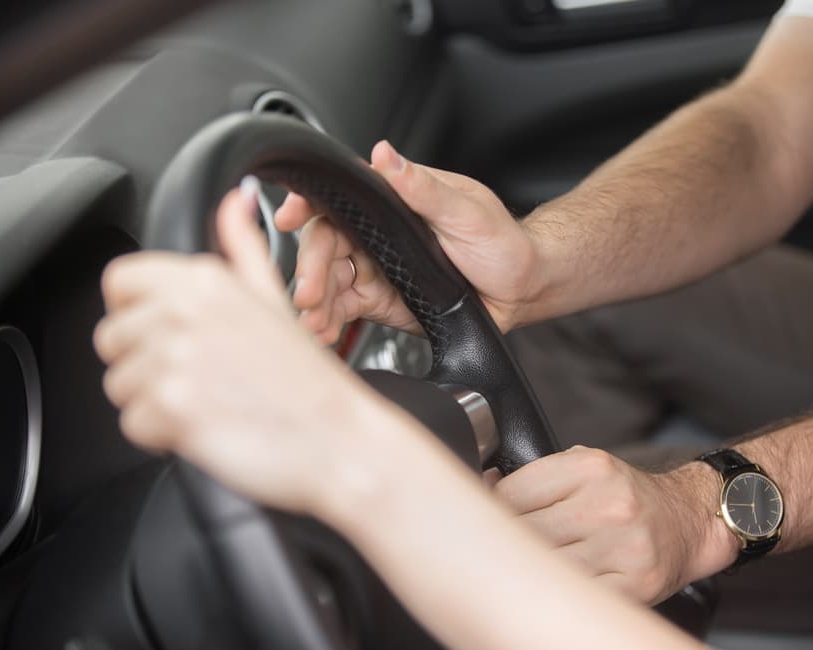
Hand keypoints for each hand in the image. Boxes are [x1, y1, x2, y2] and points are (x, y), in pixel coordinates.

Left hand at [93, 184, 386, 514]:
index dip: (134, 312)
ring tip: (207, 403)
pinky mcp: (170, 406)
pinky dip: (162, 436)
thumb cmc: (308, 381)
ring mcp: (175, 359)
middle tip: (199, 378)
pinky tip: (205, 427)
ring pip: (119, 385)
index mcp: (206, 281)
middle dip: (145, 366)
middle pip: (112, 338)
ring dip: (154, 403)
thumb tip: (235, 199)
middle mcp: (185, 312)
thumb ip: (244, 247)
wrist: (336, 438)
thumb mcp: (276, 299)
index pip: (120, 281)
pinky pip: (132, 424)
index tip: (164, 334)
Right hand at [275, 140, 542, 341]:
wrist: (522, 290)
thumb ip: (422, 188)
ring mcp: (376, 267)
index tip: (289, 217)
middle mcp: (378, 232)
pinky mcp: (380, 301)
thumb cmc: (503, 242)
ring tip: (312, 321)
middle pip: (326, 243)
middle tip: (306, 293)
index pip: (340, 197)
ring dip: (315, 300)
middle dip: (310, 268)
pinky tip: (322, 332)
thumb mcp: (466, 211)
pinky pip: (345, 308)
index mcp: (394, 200)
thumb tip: (385, 155)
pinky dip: (330, 320)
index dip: (308, 204)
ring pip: (330, 279)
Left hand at [492, 446, 734, 603]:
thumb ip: (535, 478)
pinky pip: (576, 595)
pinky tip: (555, 586)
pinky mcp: (633, 585)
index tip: (487, 520)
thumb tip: (481, 488)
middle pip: (525, 533)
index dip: (490, 511)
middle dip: (508, 543)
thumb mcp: (583, 468)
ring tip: (528, 568)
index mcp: (590, 468)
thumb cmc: (624, 496)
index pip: (511, 495)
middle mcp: (609, 505)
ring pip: (546, 567)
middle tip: (503, 549)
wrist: (686, 520)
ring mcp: (623, 548)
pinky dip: (558, 593)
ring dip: (531, 571)